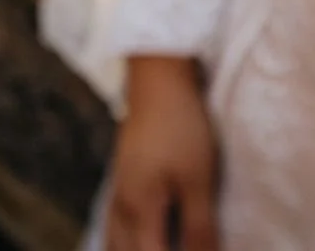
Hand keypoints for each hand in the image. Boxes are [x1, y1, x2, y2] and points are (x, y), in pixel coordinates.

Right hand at [108, 57, 218, 250]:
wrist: (158, 80)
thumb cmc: (181, 128)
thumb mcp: (198, 180)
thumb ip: (199, 229)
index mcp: (139, 211)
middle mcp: (121, 207)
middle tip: (178, 245)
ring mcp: (118, 192)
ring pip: (114, 242)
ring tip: (157, 244)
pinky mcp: (122, 179)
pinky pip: (115, 225)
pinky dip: (125, 241)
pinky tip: (141, 237)